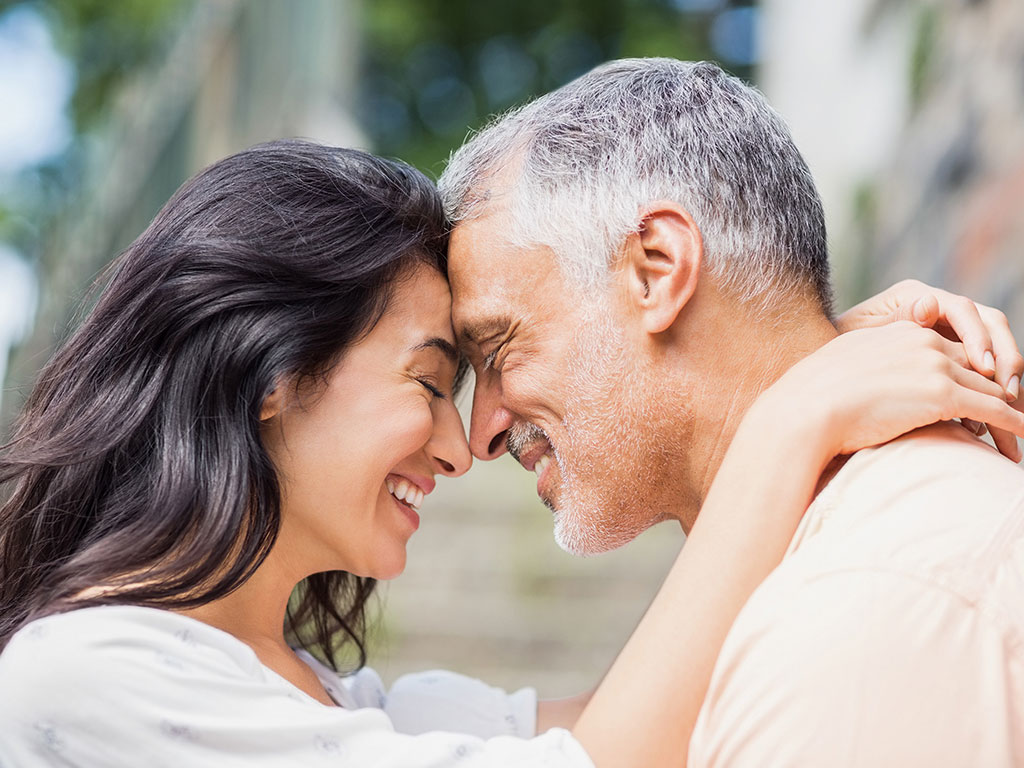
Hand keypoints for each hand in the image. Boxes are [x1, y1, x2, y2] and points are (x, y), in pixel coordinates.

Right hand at [756, 322, 1023, 461]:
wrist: (806, 408)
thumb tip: (874, 378)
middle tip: (1013, 416)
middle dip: (998, 393)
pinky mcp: (943, 395)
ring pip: (990, 390)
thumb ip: (874, 359)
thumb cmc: (814, 394)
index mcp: (904, 332)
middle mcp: (926, 342)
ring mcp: (936, 366)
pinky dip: (1015, 423)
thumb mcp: (847, 361)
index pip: (953, 352)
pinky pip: (994, 410)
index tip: (981, 398)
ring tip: (1019, 435)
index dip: (970, 377)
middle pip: (978, 368)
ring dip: (1010, 413)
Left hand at [836, 279, 1022, 400]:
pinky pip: (977, 373)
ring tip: (1010, 407)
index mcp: (914, 296)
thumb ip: (897, 323)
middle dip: (1004, 359)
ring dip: (1004, 378)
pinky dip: (988, 393)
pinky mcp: (945, 360)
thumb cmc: (835, 355)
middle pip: (989, 326)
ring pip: (990, 351)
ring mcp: (942, 334)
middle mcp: (934, 310)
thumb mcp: (859, 337)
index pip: (963, 310)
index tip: (984, 369)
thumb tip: (929, 304)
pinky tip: (989, 418)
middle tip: (1011, 393)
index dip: (980, 338)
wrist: (820, 381)